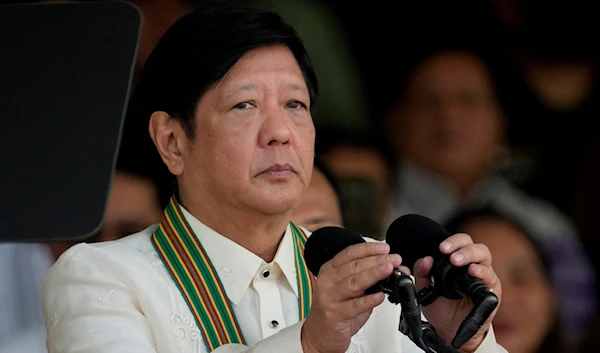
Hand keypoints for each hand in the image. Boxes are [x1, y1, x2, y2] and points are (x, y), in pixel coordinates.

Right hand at [301, 242, 406, 352]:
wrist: (319, 334)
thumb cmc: (335, 310)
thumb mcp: (349, 290)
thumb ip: (368, 279)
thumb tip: (392, 269)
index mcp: (330, 270)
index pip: (349, 253)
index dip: (368, 249)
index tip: (385, 248)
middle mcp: (328, 281)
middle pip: (354, 266)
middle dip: (377, 260)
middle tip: (394, 259)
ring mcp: (330, 297)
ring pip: (354, 282)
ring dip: (374, 274)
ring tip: (388, 270)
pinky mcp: (335, 314)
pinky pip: (355, 306)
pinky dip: (369, 300)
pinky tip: (379, 296)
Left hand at [414, 233, 501, 352]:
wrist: (449, 330)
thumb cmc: (441, 307)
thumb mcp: (424, 289)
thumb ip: (421, 273)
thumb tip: (425, 260)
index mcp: (457, 262)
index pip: (459, 243)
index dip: (452, 241)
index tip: (440, 247)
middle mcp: (472, 265)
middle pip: (473, 245)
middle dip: (460, 245)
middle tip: (448, 253)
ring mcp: (483, 277)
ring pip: (484, 256)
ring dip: (470, 255)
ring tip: (456, 261)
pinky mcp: (491, 291)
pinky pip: (490, 277)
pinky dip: (482, 272)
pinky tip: (473, 272)